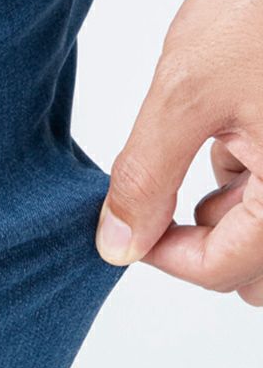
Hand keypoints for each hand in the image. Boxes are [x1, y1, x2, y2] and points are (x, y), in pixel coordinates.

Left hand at [96, 0, 262, 305]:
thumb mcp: (187, 97)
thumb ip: (148, 179)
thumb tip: (119, 243)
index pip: (223, 270)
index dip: (162, 255)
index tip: (125, 228)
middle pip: (253, 264)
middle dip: (204, 242)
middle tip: (162, 196)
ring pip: (262, 225)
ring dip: (224, 208)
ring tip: (202, 142)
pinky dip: (246, 174)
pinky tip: (227, 130)